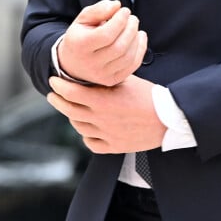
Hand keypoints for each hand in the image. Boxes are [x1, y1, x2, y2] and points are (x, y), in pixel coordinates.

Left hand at [47, 74, 165, 153]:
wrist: (168, 118)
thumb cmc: (150, 96)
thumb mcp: (127, 80)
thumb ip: (107, 80)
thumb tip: (93, 73)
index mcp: (103, 101)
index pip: (72, 92)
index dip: (60, 86)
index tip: (54, 81)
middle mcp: (101, 119)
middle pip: (70, 110)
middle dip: (58, 101)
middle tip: (53, 95)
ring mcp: (106, 135)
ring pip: (79, 127)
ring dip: (72, 116)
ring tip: (70, 108)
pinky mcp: (114, 146)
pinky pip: (91, 142)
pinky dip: (86, 135)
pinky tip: (86, 128)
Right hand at [58, 0, 147, 86]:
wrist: (72, 63)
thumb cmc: (80, 37)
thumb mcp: (82, 19)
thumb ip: (98, 10)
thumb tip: (116, 5)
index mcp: (80, 46)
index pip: (106, 35)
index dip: (119, 21)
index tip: (124, 10)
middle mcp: (90, 64)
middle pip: (119, 47)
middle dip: (130, 29)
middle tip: (132, 18)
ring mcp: (101, 75)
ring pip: (127, 57)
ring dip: (136, 38)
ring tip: (134, 26)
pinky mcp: (112, 80)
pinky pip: (132, 66)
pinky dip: (140, 49)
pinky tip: (139, 37)